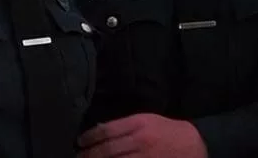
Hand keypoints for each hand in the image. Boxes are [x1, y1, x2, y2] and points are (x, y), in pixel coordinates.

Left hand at [76, 113, 207, 157]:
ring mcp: (147, 157)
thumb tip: (99, 132)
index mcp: (138, 124)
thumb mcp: (145, 119)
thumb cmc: (166, 130)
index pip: (107, 131)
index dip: (90, 137)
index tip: (80, 141)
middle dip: (90, 154)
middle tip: (79, 156)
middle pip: (109, 150)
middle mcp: (141, 141)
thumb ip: (123, 126)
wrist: (195, 143)